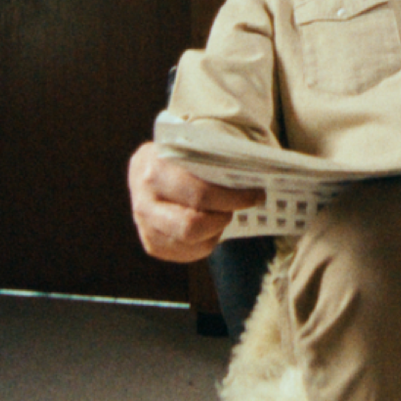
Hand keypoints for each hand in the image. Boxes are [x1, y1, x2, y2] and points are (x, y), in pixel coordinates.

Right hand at [128, 141, 263, 262]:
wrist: (146, 171)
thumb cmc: (178, 158)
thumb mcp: (190, 146)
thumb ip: (215, 156)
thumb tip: (255, 171)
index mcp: (154, 169)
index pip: (199, 193)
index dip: (233, 198)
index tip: (256, 195)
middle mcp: (144, 201)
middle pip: (192, 226)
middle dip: (222, 218)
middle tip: (236, 208)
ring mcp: (144, 226)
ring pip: (192, 243)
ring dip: (215, 231)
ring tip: (221, 215)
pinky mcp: (151, 244)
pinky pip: (187, 254)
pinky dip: (206, 243)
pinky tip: (209, 226)